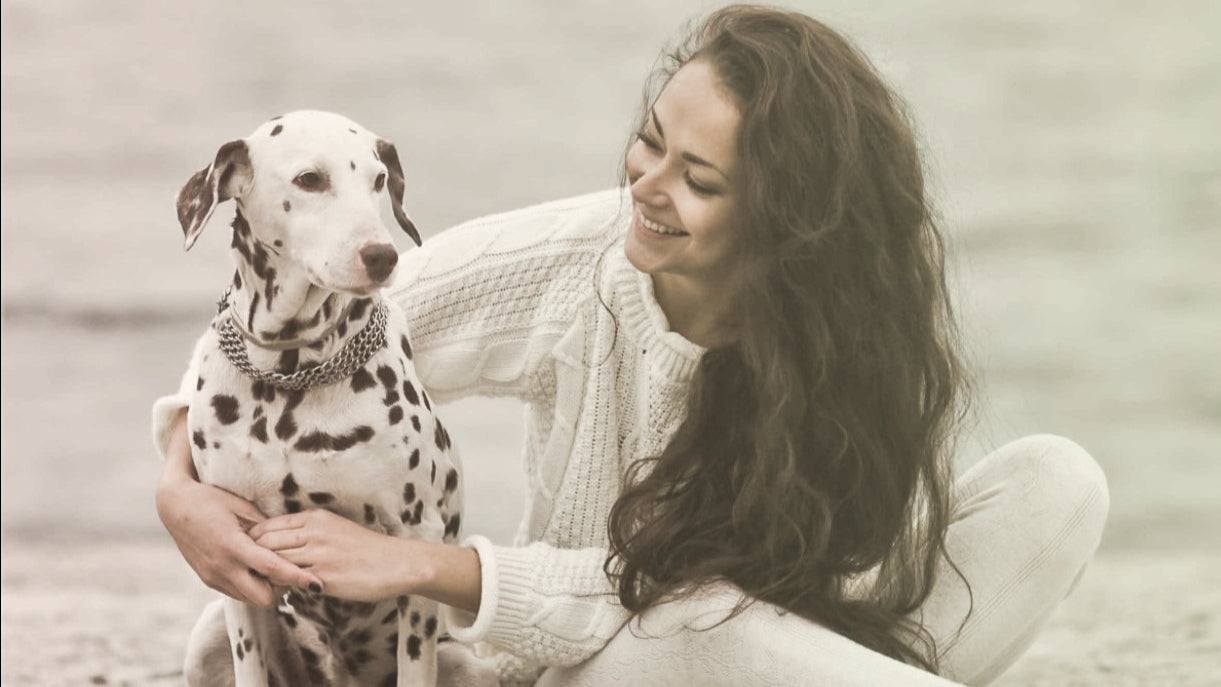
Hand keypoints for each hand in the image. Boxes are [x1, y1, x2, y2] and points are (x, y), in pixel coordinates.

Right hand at [156, 411, 321, 605]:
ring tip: (277, 569)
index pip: (272, 568)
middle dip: (282, 590)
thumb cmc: (211, 499)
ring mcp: (213, 576)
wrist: (173, 506)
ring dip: (267, 589)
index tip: (316, 583)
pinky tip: (258, 570)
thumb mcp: (242, 507)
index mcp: (232, 546)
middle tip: (293, 572)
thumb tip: (291, 541)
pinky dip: (251, 586)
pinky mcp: (208, 579)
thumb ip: (266, 528)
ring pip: (249, 598)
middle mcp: (222, 566)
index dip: (297, 578)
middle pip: (263, 597)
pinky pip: (236, 592)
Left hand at [251, 510, 483, 613]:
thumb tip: (279, 542)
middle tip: (251, 573)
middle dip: (253, 558)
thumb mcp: (335, 528)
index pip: (267, 526)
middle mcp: (313, 531)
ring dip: (265, 574)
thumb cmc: (366, 549)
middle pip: (264, 542)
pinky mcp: (324, 576)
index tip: (251, 555)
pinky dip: (280, 586)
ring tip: (265, 583)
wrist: (396, 563)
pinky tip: (282, 591)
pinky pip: (289, 581)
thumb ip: (308, 531)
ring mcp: (318, 553)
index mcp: (315, 517)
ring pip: (273, 561)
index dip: (254, 542)